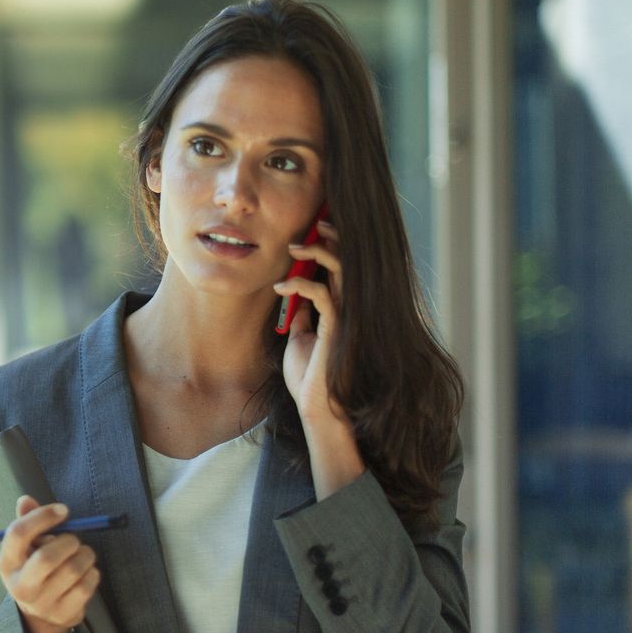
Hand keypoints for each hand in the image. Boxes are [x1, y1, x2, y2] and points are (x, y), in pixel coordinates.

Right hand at [0, 495, 100, 632]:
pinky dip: (92, 573)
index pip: (18, 534)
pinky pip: (86, 586)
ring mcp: (41, 604)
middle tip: (74, 540)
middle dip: (68, 541)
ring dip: (85, 555)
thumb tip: (25, 500)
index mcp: (6, 563)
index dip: (43, 516)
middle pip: (47, 557)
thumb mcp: (26, 547)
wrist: (39, 614)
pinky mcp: (63, 615)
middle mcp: (19, 586)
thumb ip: (27, 521)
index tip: (63, 510)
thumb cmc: (34, 568)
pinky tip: (87, 572)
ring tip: (82, 554)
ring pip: (72, 570)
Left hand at [273, 218, 346, 423]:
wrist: (316, 406)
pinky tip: (282, 288)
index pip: (341, 269)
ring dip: (318, 254)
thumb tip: (296, 296)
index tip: (313, 232)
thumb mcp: (301, 338)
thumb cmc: (309, 376)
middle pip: (349, 263)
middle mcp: (348, 309)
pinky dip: (300, 285)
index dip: (332, 247)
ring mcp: (346, 317)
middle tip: (315, 226)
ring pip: (342, 272)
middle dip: (334, 239)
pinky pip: (323, 294)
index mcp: (339, 309)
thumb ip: (303, 315)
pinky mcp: (338, 327)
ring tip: (294, 249)